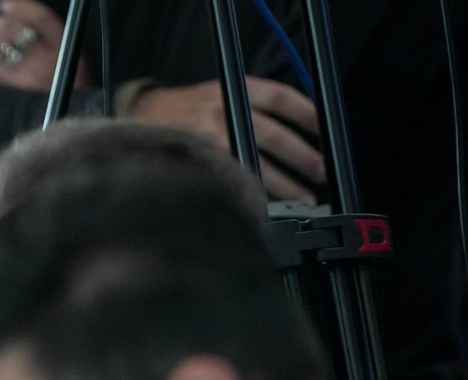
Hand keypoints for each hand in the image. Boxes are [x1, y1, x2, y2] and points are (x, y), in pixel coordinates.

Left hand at [0, 0, 79, 91]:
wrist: (66, 125)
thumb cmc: (64, 99)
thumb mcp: (69, 69)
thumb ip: (49, 49)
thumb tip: (17, 31)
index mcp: (64, 49)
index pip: (41, 18)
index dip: (20, 7)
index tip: (3, 4)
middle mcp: (47, 58)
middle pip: (10, 29)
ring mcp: (30, 76)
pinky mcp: (13, 93)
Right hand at [132, 76, 325, 201]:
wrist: (144, 116)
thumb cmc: (188, 109)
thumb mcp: (222, 90)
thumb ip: (254, 104)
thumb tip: (299, 132)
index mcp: (233, 88)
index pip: (279, 98)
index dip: (306, 114)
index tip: (323, 131)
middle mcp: (221, 111)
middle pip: (273, 135)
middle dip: (302, 157)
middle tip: (320, 172)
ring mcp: (208, 140)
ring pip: (256, 164)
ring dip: (285, 184)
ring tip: (304, 197)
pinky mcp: (197, 164)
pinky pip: (232, 180)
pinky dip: (252, 193)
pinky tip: (268, 204)